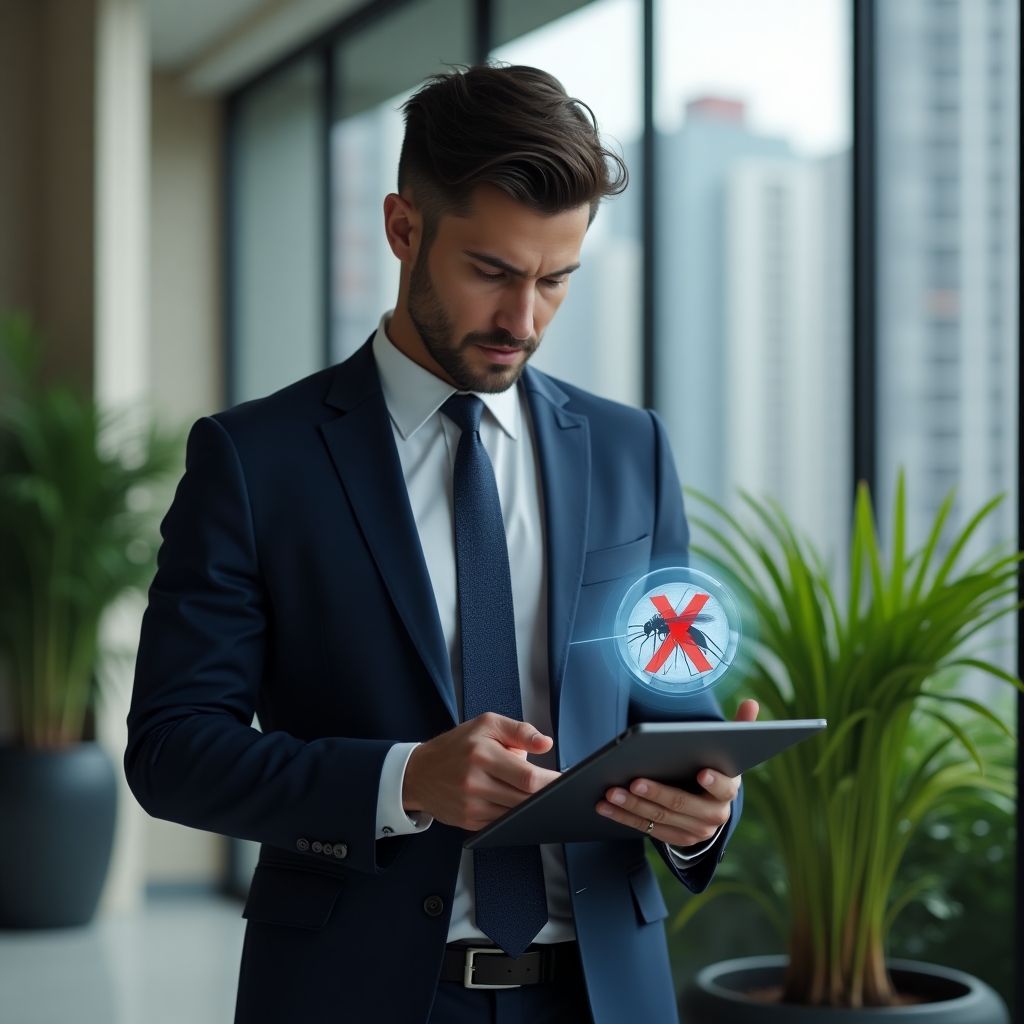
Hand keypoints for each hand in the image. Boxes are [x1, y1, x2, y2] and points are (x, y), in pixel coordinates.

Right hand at [403, 712, 559, 830]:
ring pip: (516, 815)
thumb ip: (520, 731)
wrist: (419, 773)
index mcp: (482, 754)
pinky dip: (516, 818)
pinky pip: (502, 825)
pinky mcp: (470, 823)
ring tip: (544, 798)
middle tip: (561, 791)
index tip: (566, 780)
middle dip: (546, 797)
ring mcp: (471, 806)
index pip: (527, 777)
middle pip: (524, 799)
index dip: (551, 782)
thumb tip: (546, 743)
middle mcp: (475, 783)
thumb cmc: (457, 745)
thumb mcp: (486, 724)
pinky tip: (523, 808)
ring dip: (533, 809)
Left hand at [595, 699, 759, 846]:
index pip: (724, 787)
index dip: (714, 781)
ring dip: (633, 807)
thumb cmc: (713, 767)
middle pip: (682, 804)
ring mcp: (694, 831)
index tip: (701, 771)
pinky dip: (623, 818)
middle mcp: (714, 816)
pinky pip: (645, 830)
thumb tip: (751, 702)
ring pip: (660, 819)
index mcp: (728, 791)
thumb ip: (740, 729)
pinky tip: (604, 806)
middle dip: (657, 793)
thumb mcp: (727, 751)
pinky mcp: (674, 839)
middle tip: (634, 780)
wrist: (709, 807)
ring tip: (611, 792)